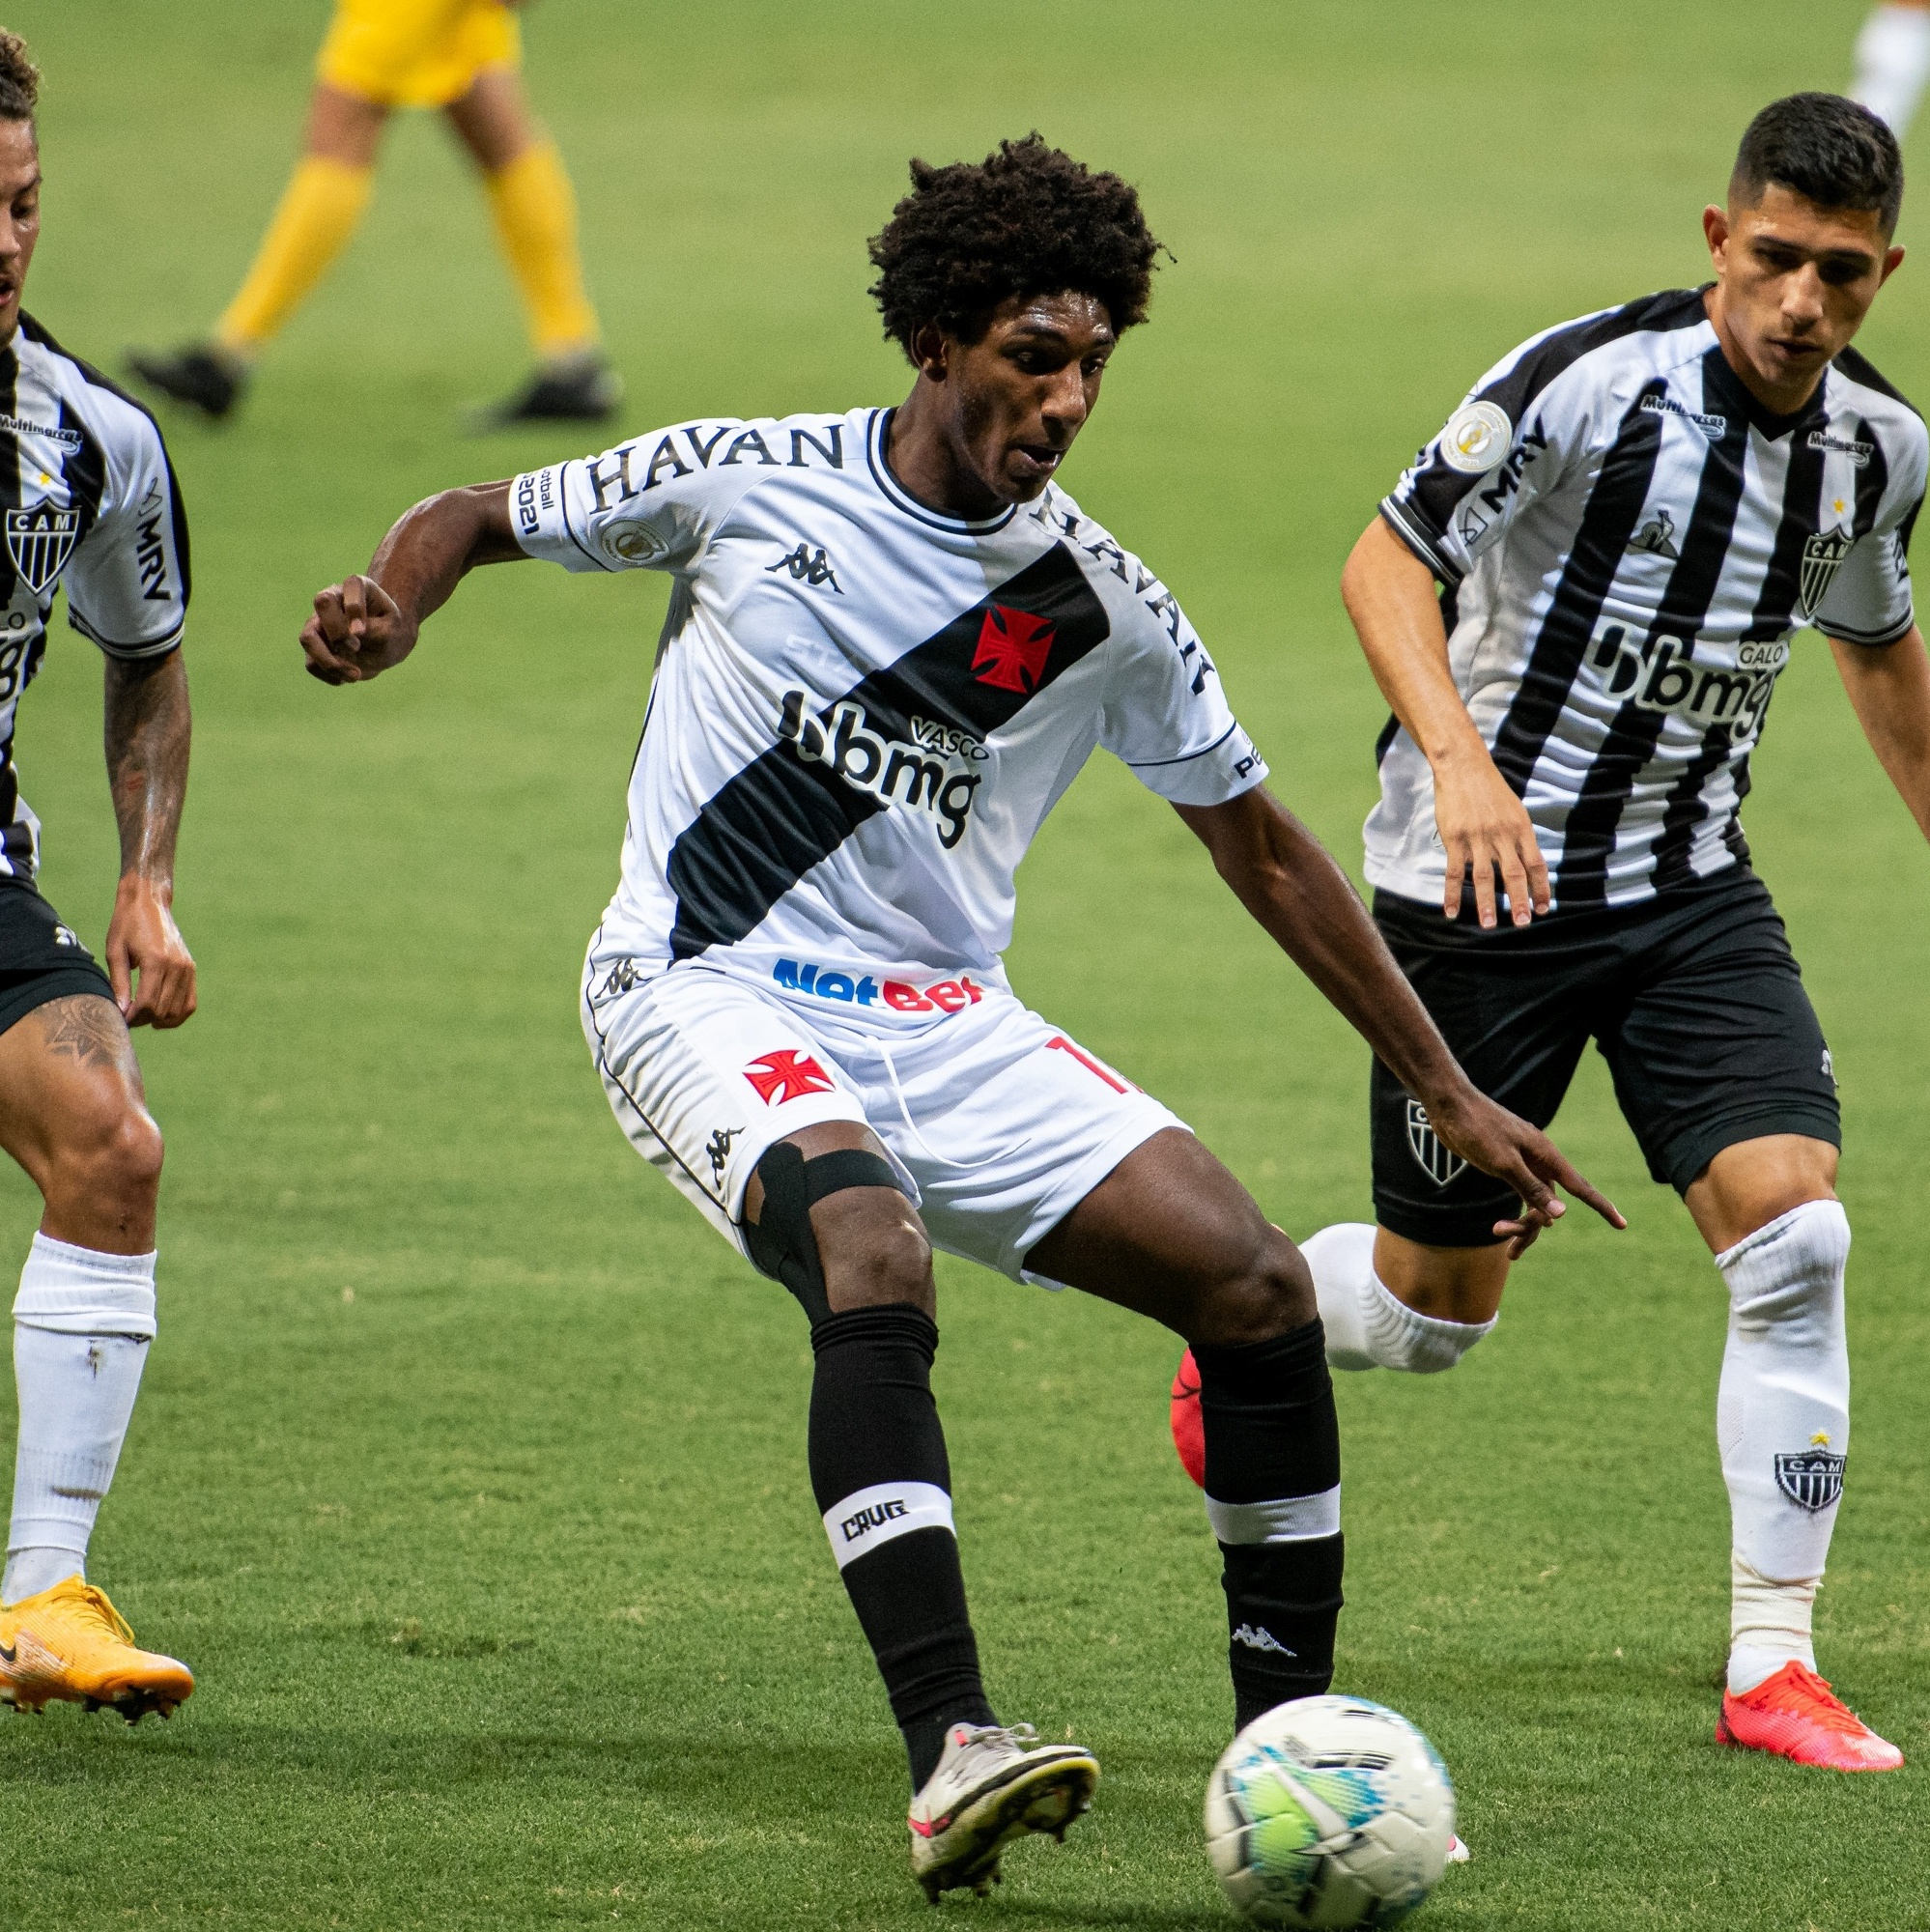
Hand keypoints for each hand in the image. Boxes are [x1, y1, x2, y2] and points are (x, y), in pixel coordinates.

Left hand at [106, 874, 196, 1028]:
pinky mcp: (191, 969)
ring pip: (177, 1011)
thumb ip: (119, 983)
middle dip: (142, 1019)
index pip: (147, 1003)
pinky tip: (160, 1017)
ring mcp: (187, 968)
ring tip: (141, 1016)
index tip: (118, 1019)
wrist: (149, 903)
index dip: (132, 1017)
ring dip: (158, 1020)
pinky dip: (176, 1015)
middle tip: (125, 1017)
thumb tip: (120, 1011)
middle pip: (161, 1009)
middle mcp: (177, 966)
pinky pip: (189, 1003)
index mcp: (156, 961)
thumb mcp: (115, 952)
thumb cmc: (126, 925)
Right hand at [301, 575, 417, 684]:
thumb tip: (352, 634)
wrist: (386, 644)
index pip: (352, 586)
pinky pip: (312, 663)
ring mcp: (318, 621)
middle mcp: (333, 598)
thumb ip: (376, 630)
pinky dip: (330, 675)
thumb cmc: (390, 630)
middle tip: (357, 647)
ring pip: (307, 638)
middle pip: (322, 603)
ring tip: (356, 675)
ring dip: (330, 662)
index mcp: (357, 587)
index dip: (355, 609)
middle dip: (338, 632)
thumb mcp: (393, 630)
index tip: (361, 632)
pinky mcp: (314, 645)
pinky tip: (349, 675)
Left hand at [1424, 1083, 1624, 1259]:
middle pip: (1552, 1204)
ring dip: (1523, 1227)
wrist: (1450, 1107)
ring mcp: (1523, 1164)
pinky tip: (1504, 1230)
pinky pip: (1521, 1195)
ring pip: (1535, 1203)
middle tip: (1511, 1250)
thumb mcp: (1503, 1162)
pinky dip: (1515, 1215)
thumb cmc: (1477, 1129)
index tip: (1622, 1225)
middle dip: (1535, 1229)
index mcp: (1545, 1156)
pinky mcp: (1506, 1166)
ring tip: (1509, 1253)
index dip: (1602, 1207)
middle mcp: (1539, 1161)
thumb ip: (1531, 1187)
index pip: (1580, 1187)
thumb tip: (1561, 1213)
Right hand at [1432, 749, 1549, 928]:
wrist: (1463, 767)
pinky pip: (1455, 872)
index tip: (1542, 909)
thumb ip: (1519, 837)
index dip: (1540, 888)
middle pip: (1514, 874)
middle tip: (1521, 923)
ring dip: (1486, 903)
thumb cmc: (1489, 789)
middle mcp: (1502, 835)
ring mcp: (1477, 838)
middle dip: (1519, 901)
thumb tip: (1526, 864)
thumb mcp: (1513, 810)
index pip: (1536, 864)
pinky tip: (1452, 912)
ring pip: (1484, 877)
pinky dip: (1453, 894)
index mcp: (1521, 828)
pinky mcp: (1455, 839)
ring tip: (1488, 924)